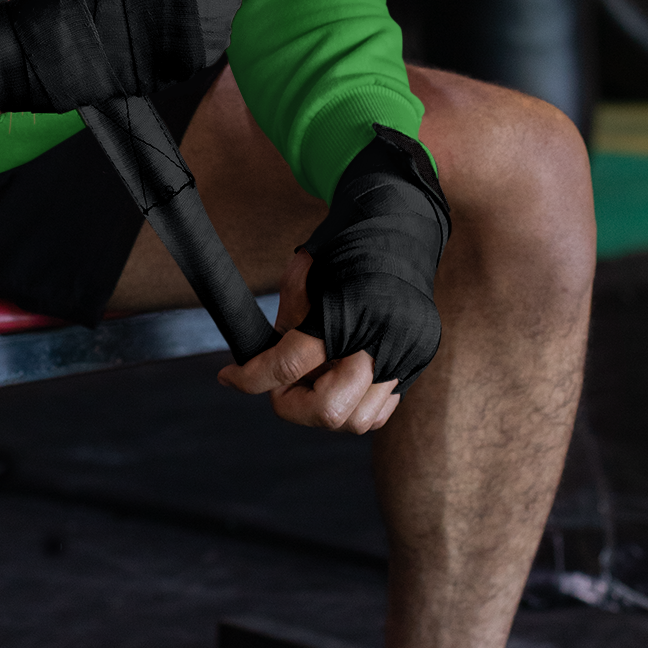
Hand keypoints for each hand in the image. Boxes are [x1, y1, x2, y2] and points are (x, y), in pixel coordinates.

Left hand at [218, 248, 400, 433]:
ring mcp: (407, 356)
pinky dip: (355, 404)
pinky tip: (341, 375)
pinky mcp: (418, 363)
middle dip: (293, 405)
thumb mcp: (302, 272)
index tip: (229, 377)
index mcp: (348, 311)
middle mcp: (382, 339)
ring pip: (357, 420)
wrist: (401, 227)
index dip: (250, 378)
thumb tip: (264, 362)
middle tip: (281, 385)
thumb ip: (287, 320)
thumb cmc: (346, 246)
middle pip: (328, 411)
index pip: (288, 365)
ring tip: (314, 377)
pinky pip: (380, 409)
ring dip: (325, 409)